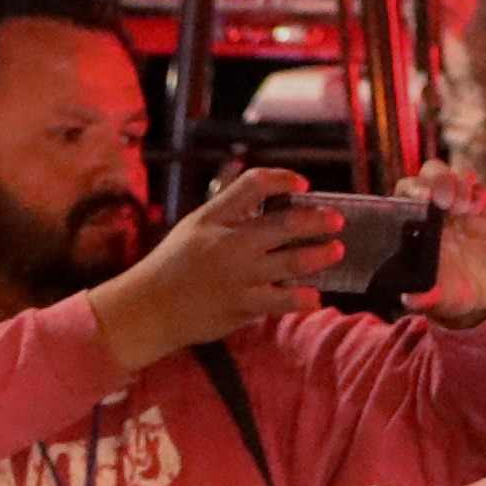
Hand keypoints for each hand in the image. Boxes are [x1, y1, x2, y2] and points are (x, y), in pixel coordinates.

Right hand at [84, 168, 344, 372]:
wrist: (148, 306)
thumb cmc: (175, 265)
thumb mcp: (195, 228)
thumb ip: (229, 215)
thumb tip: (270, 201)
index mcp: (213, 217)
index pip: (252, 185)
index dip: (282, 179)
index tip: (302, 184)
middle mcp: (227, 242)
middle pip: (282, 223)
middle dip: (316, 219)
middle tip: (337, 220)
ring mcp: (237, 274)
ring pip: (291, 262)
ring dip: (319, 255)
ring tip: (337, 250)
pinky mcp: (242, 304)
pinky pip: (283, 301)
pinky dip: (304, 298)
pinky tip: (315, 296)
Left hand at [405, 163, 485, 327]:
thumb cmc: (453, 293)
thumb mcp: (438, 299)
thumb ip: (424, 298)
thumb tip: (409, 300)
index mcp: (415, 223)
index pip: (406, 193)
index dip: (410, 191)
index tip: (419, 200)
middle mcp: (436, 209)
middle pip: (428, 175)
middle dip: (432, 181)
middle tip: (440, 200)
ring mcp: (461, 207)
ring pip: (452, 176)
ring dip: (454, 183)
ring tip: (459, 206)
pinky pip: (480, 191)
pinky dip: (477, 194)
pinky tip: (475, 209)